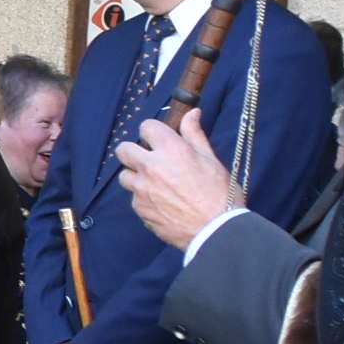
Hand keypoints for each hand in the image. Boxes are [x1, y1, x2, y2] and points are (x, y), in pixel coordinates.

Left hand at [115, 111, 237, 249]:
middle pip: (123, 149)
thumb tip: (192, 113)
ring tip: (156, 183)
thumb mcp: (211, 159)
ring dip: (136, 176)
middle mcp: (151, 167)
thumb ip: (195, 135)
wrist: (216, 230)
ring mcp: (142, 189)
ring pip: (125, 175)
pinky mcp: (140, 209)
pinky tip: (162, 202)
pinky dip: (143, 197)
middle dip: (134, 151)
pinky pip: (134, 198)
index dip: (153, 131)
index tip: (159, 138)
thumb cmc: (220, 194)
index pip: (146, 126)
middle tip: (149, 159)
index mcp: (171, 150)